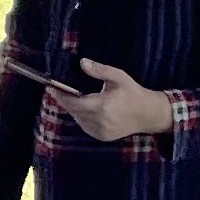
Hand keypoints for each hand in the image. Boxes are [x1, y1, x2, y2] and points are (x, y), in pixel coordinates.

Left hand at [48, 59, 174, 142]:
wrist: (148, 114)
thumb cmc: (133, 93)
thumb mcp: (118, 77)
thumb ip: (99, 70)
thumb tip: (82, 62)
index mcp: (101, 106)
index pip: (72, 102)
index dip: (60, 95)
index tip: (51, 86)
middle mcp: (98, 121)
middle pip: (73, 111)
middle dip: (66, 100)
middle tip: (61, 89)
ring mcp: (99, 131)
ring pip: (78, 119)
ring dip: (74, 109)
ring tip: (74, 98)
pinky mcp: (102, 136)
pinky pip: (85, 126)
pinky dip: (82, 118)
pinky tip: (86, 109)